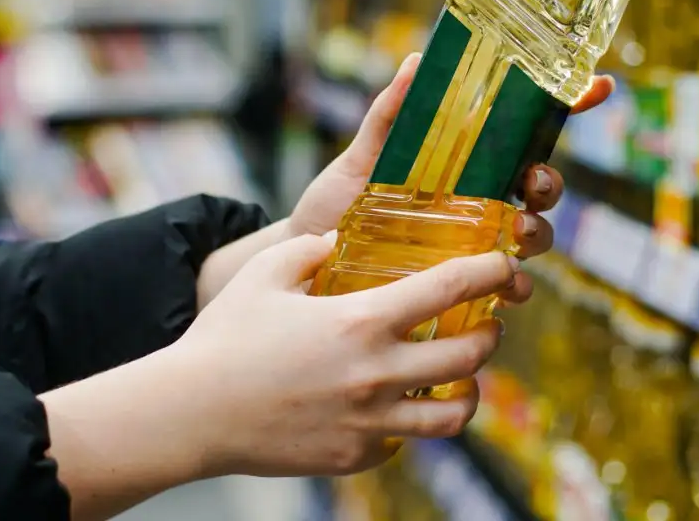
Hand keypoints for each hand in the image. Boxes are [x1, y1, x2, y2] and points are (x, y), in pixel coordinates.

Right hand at [174, 232, 524, 477]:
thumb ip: (308, 249)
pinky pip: (404, 442)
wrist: (193, 413)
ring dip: (467, 390)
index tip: (505, 265)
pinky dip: (410, 423)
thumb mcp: (265, 273)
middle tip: (485, 323)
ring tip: (460, 377)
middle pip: (470, 357)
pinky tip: (396, 405)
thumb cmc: (225, 338)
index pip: (449, 289)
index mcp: (361, 321)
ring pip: (453, 415)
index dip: (490, 271)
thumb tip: (336, 242)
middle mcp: (377, 374)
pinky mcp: (355, 456)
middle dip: (489, 335)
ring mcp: (370, 422)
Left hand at [289, 54, 612, 260]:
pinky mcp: (464, 286)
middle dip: (550, 182)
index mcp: (464, 161)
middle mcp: (479, 201)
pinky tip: (507, 286)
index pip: (525, 131)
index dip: (568, 105)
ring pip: (533, 235)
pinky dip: (517, 286)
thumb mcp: (359, 159)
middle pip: (540, 185)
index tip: (598, 84)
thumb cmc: (336, 207)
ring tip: (517, 232)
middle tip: (533, 182)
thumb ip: (388, 116)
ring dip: (537, 232)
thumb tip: (413, 61)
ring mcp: (475, 244)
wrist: (303, 267)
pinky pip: (508, 287)